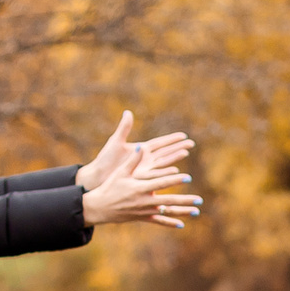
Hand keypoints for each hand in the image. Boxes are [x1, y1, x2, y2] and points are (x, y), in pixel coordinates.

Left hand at [77, 111, 195, 191]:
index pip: (160, 143)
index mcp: (141, 149)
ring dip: (174, 158)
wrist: (98, 176)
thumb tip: (128, 112)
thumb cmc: (105, 160)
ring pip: (163, 162)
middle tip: (191, 144)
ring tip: (184, 153)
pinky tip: (174, 170)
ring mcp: (144, 169)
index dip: (171, 139)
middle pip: (165, 152)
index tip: (184, 135)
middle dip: (178, 147)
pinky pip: (155, 174)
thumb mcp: (115, 141)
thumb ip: (124, 128)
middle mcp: (145, 159)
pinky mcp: (140, 178)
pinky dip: (164, 172)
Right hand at [81, 131, 202, 228]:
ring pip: (166, 212)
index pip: (161, 183)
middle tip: (199, 199)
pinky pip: (158, 222)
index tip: (187, 177)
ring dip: (182, 212)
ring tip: (196, 211)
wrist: (100, 207)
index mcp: (140, 188)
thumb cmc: (110, 187)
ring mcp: (144, 211)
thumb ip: (133, 161)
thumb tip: (141, 146)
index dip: (174, 180)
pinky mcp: (142, 218)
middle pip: (169, 201)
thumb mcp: (120, 173)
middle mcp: (144, 201)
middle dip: (185, 200)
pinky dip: (169, 223)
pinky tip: (181, 225)